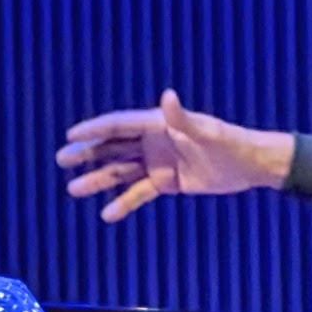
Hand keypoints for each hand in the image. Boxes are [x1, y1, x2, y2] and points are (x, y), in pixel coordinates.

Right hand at [58, 91, 290, 220]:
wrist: (250, 165)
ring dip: (98, 180)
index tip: (70, 135)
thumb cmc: (230, 142)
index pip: (119, 125)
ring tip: (73, 189)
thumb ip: (182, 118)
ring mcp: (157, 162)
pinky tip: (106, 215)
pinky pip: (139, 193)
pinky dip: (123, 203)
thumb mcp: (206, 132)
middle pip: (113, 146)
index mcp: (158, 124)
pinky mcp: (166, 183)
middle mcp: (153, 141)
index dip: (94, 129)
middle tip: (61, 159)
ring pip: (121, 171)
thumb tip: (168, 97)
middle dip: (87, 153)